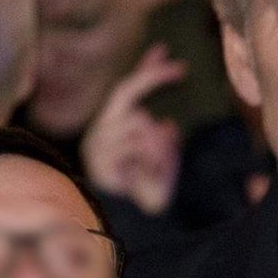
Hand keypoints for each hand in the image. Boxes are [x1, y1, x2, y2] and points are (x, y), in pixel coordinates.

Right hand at [81, 45, 185, 215]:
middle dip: (152, 77)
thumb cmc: (149, 194)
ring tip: (158, 165)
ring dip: (157, 142)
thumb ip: (162, 139)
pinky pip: (136, 145)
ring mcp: (98, 146)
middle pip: (126, 92)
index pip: (129, 91)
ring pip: (138, 122)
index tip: (165, 50)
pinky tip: (148, 172)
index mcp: (116, 129)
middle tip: (180, 69)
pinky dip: (150, 157)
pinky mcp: (100, 161)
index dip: (146, 69)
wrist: (136, 227)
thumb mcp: (163, 160)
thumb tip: (166, 125)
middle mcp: (101, 133)